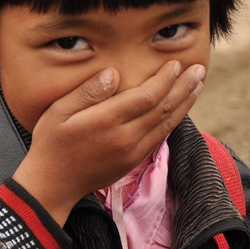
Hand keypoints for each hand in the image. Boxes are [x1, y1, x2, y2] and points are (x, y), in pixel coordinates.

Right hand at [12, 61, 204, 225]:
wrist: (52, 184)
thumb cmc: (50, 143)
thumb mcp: (58, 111)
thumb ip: (87, 92)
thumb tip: (113, 74)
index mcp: (107, 121)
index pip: (147, 96)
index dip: (165, 79)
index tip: (175, 64)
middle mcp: (125, 137)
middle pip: (163, 108)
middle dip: (183, 87)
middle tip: (199, 69)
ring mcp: (131, 152)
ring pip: (167, 124)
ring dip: (185, 103)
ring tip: (198, 85)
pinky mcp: (132, 162)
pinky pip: (160, 138)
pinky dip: (173, 121)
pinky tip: (180, 109)